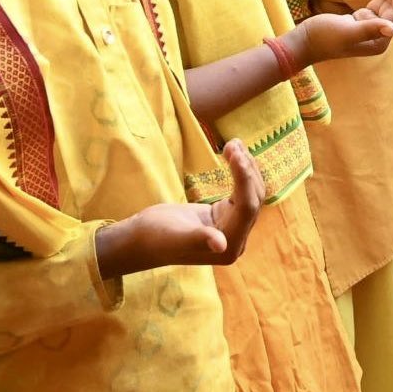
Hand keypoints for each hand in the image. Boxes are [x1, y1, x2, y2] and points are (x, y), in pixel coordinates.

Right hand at [98, 139, 264, 276]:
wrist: (139, 238)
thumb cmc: (154, 238)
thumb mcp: (176, 237)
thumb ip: (199, 238)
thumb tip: (221, 245)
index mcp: (229, 248)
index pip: (247, 208)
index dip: (245, 181)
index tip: (237, 155)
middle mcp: (236, 239)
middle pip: (253, 199)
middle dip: (246, 170)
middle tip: (232, 143)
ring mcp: (231, 227)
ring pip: (250, 193)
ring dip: (245, 167)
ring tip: (233, 143)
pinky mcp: (224, 215)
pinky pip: (240, 191)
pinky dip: (239, 172)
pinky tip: (233, 154)